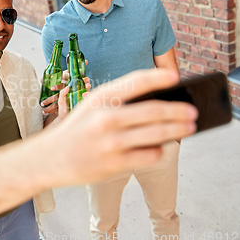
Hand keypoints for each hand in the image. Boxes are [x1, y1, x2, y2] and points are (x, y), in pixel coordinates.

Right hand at [45, 69, 197, 185]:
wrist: (48, 158)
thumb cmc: (74, 131)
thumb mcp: (89, 107)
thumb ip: (117, 102)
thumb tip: (155, 102)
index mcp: (99, 98)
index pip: (135, 81)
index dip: (158, 77)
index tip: (174, 76)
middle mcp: (105, 118)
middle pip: (154, 110)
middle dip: (178, 111)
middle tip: (191, 111)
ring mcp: (111, 142)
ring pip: (157, 134)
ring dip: (177, 130)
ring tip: (188, 127)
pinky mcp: (115, 163)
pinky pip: (149, 155)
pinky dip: (159, 150)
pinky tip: (160, 147)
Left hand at [57, 77, 90, 119]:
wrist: (64, 120)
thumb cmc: (62, 109)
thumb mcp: (61, 101)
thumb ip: (62, 94)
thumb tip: (67, 87)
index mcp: (73, 92)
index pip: (79, 84)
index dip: (84, 81)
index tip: (86, 79)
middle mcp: (79, 95)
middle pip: (85, 88)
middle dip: (88, 85)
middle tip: (88, 84)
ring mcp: (82, 100)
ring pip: (88, 94)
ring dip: (89, 91)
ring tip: (88, 90)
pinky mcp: (85, 106)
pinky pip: (89, 101)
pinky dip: (90, 98)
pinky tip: (86, 97)